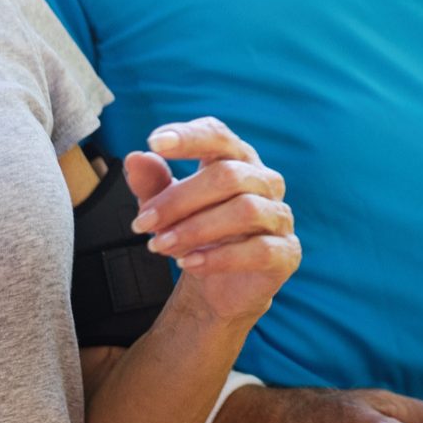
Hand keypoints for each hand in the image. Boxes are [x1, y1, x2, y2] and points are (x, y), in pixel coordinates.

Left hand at [125, 117, 299, 326]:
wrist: (220, 286)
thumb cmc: (196, 234)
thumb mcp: (167, 208)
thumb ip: (153, 183)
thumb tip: (136, 159)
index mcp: (237, 159)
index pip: (219, 136)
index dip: (190, 137)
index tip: (154, 143)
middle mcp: (265, 181)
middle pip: (228, 175)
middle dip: (179, 199)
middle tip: (142, 223)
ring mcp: (280, 216)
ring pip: (245, 210)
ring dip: (195, 229)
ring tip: (160, 246)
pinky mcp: (287, 252)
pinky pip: (259, 250)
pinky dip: (219, 257)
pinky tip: (189, 264)